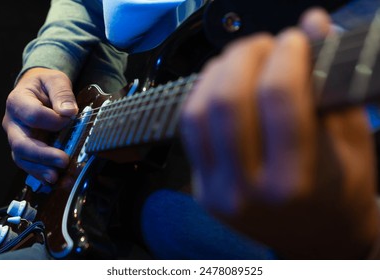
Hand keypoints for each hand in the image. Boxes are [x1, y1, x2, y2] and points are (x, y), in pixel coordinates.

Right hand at [2, 68, 78, 183]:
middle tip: (63, 161)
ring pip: (23, 159)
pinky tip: (56, 181)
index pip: (32, 115)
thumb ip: (61, 93)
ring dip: (41, 170)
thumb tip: (68, 112)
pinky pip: (30, 165)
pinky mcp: (27, 150)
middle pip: (21, 144)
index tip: (70, 118)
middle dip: (42, 155)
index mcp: (17, 102)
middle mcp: (13, 123)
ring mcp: (18, 139)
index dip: (53, 120)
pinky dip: (42, 174)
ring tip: (58, 178)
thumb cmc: (46, 85)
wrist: (38, 90)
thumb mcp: (55, 80)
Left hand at [180, 8, 379, 258]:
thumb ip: (333, 81)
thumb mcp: (355, 142)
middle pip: (229, 101)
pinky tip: (220, 83)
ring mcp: (217, 192)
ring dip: (217, 72)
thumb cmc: (341, 193)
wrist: (316, 241)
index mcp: (295, 182)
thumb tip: (314, 25)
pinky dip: (201, 95)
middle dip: (245, 56)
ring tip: (239, 59)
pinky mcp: (201, 189)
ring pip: (199, 112)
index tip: (295, 39)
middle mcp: (249, 190)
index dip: (286, 55)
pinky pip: (188, 129)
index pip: (279, 98)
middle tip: (264, 44)